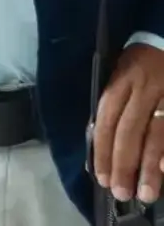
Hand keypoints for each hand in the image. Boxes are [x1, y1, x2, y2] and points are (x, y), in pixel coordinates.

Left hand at [94, 43, 163, 203]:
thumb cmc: (143, 61)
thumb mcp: (123, 74)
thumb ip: (116, 104)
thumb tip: (100, 142)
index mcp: (121, 80)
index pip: (106, 117)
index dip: (102, 148)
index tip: (101, 177)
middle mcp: (143, 87)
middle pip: (129, 129)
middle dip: (123, 163)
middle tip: (120, 193)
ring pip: (156, 133)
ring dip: (149, 166)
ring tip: (144, 194)